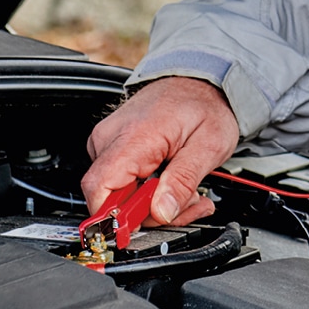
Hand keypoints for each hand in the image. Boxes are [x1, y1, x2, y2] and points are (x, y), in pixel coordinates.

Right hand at [82, 76, 239, 224]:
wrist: (200, 80)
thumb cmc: (205, 105)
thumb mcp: (209, 145)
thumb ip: (183, 181)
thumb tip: (162, 213)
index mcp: (133, 137)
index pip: (99, 189)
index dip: (114, 218)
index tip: (142, 228)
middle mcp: (111, 138)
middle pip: (111, 198)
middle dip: (151, 213)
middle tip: (188, 203)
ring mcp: (109, 141)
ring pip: (118, 195)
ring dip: (154, 204)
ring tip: (186, 189)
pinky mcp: (113, 147)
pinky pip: (122, 183)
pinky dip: (148, 191)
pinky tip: (172, 182)